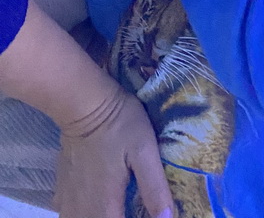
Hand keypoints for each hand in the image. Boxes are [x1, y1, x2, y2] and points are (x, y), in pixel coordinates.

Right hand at [55, 84, 173, 217]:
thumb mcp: (145, 151)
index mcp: (105, 206)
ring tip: (117, 207)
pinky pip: (69, 214)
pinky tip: (95, 204)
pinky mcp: (61, 188)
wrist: (84, 104)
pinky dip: (84, 214)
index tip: (147, 214)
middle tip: (134, 208)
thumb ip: (154, 187)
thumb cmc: (120, 125)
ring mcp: (68, 200)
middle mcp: (83, 210)